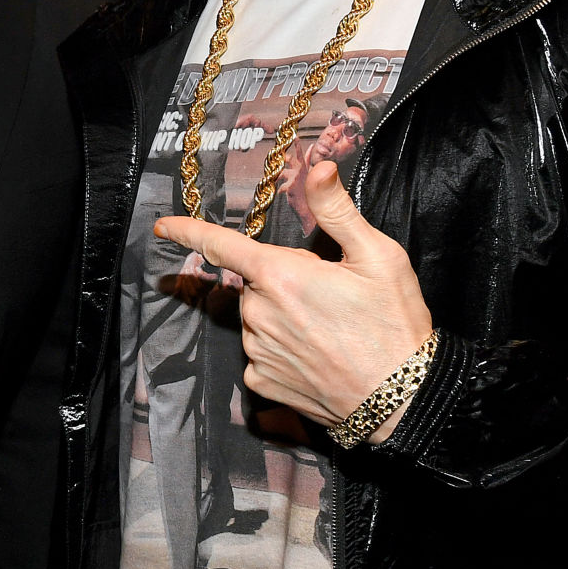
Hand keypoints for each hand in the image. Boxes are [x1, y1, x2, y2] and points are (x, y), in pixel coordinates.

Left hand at [153, 161, 430, 440]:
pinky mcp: (262, 384)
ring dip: (280, 316)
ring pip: (257, 319)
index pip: (222, 245)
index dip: (189, 231)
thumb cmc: (394, 325)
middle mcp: (260, 315)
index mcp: (282, 277)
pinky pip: (260, 354)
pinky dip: (281, 350)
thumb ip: (338, 211)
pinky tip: (316, 356)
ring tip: (328, 330)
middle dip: (281, 282)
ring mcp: (258, 353)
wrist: (403, 400)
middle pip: (254, 283)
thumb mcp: (378, 258)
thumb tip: (319, 169)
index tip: (164, 225)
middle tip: (328, 296)